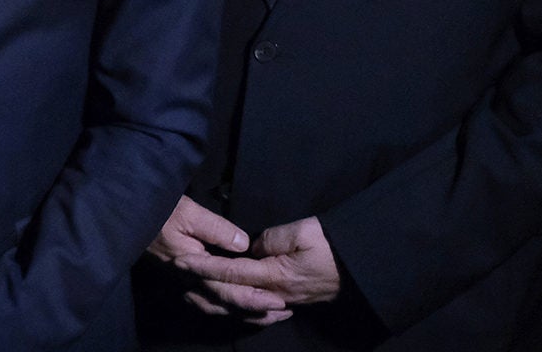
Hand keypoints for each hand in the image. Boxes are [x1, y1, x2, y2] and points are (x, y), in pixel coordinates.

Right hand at [145, 197, 290, 322]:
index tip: (279, 301)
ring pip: (214, 307)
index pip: (228, 288)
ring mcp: (181, 282)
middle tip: (283, 313)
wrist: (126, 215)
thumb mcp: (189, 212)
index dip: (254, 297)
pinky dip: (220, 309)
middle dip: (255, 310)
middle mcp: (188, 280)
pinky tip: (232, 310)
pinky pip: (202, 302)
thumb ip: (217, 229)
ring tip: (266, 316)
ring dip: (241, 313)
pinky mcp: (179, 279)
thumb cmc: (158, 210)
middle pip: (225, 303)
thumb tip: (244, 245)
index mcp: (193, 266)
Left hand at [177, 216, 343, 312]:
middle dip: (203, 284)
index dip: (203, 267)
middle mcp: (276, 293)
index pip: (230, 272)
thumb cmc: (331, 244)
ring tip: (193, 294)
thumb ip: (270, 239)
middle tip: (178, 275)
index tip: (181, 261)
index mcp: (275, 275)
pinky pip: (257, 308)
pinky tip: (227, 303)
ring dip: (216, 299)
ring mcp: (284, 300)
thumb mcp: (301, 233)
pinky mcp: (291, 300)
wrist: (363, 265)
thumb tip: (250, 247)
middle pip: (231, 293)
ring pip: (242, 306)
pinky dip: (238, 307)